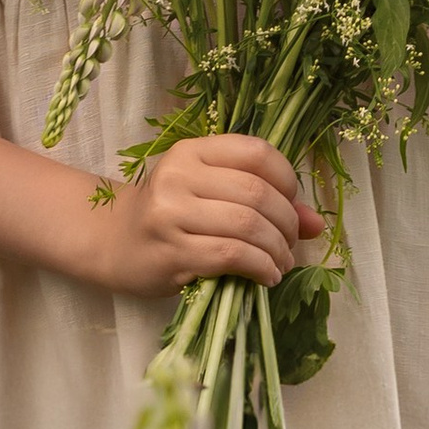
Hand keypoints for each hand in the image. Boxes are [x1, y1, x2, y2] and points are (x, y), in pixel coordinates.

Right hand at [86, 134, 324, 297]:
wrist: (112, 242)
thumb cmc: (170, 215)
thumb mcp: (210, 193)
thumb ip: (263, 199)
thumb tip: (316, 224)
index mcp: (192, 151)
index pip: (256, 152)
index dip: (287, 179)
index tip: (291, 204)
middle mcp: (179, 176)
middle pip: (258, 193)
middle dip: (287, 223)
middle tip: (291, 244)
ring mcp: (172, 214)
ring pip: (248, 226)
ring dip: (277, 250)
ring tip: (281, 263)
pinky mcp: (172, 251)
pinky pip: (233, 255)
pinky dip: (261, 267)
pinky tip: (267, 277)